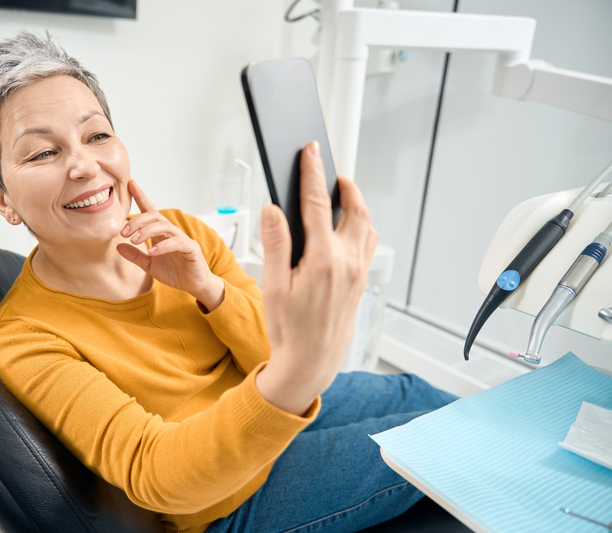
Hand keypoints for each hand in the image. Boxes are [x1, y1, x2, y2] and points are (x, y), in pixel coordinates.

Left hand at [117, 180, 224, 311]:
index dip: (141, 197)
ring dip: (147, 231)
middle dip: (138, 220)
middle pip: (154, 216)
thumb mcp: (149, 265)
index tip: (130, 184)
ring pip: (164, 226)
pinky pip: (177, 242)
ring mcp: (182, 239)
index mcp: (160, 233)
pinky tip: (152, 252)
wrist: (194, 285)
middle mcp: (171, 232)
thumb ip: (135, 256)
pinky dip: (163, 246)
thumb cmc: (174, 273)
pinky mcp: (191, 249)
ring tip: (134, 240)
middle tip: (123, 231)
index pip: (150, 211)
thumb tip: (118, 246)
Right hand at [255, 141, 377, 415]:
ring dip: (356, 206)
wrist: (311, 362)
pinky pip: (368, 243)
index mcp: (323, 258)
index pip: (317, 203)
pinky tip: (345, 229)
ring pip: (366, 225)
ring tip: (339, 198)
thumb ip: (275, 244)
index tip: (310, 151)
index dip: (312, 172)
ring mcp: (358, 271)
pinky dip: (360, 226)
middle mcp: (347, 261)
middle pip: (354, 208)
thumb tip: (273, 211)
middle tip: (330, 173)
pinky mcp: (361, 281)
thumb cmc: (289, 329)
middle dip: (344, 185)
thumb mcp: (272, 286)